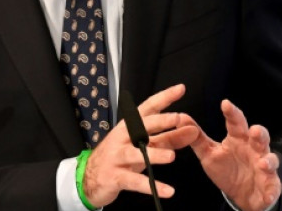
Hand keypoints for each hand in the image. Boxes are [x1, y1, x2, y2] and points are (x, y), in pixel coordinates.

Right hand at [82, 84, 199, 206]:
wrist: (89, 177)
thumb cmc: (120, 157)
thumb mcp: (144, 146)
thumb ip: (169, 138)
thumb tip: (191, 130)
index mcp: (130, 126)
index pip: (148, 107)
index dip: (163, 98)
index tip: (180, 89)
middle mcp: (123, 138)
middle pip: (141, 126)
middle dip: (160, 121)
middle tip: (179, 119)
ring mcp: (117, 156)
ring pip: (136, 153)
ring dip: (154, 154)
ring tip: (171, 157)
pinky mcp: (115, 177)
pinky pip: (134, 181)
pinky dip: (151, 186)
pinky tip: (167, 191)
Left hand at [187, 100, 281, 210]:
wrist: (242, 195)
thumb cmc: (227, 169)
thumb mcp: (209, 154)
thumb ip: (197, 138)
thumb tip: (180, 118)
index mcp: (238, 139)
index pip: (236, 123)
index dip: (232, 113)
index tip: (225, 104)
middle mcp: (254, 149)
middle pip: (260, 137)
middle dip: (259, 134)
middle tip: (254, 131)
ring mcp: (264, 166)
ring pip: (271, 159)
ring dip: (269, 161)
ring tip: (263, 163)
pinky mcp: (270, 185)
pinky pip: (273, 187)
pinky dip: (272, 190)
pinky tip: (268, 194)